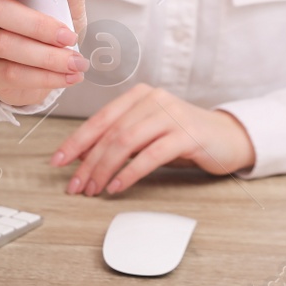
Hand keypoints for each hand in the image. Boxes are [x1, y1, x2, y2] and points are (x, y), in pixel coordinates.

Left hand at [49, 83, 256, 193]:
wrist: (228, 138)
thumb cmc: (182, 137)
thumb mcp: (148, 134)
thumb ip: (120, 139)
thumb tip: (83, 158)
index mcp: (138, 96)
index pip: (100, 119)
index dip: (76, 142)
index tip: (58, 162)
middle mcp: (153, 99)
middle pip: (110, 132)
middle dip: (88, 162)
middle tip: (75, 186)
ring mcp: (171, 114)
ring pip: (126, 141)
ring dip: (105, 168)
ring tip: (94, 189)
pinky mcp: (187, 134)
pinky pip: (151, 154)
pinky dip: (130, 172)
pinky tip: (118, 186)